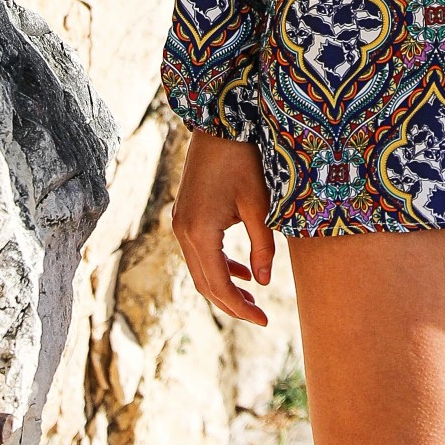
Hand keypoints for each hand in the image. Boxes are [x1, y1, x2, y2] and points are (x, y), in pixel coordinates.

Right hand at [172, 130, 274, 326]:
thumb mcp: (260, 205)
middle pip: (205, 283)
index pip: (218, 285)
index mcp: (200, 232)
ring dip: (224, 286)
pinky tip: (241, 272)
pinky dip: (218, 266)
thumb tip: (263, 281)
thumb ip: (262, 246)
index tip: (263, 321)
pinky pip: (199, 252)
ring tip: (252, 300)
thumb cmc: (244, 160)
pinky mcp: (185, 215)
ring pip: (200, 269)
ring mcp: (180, 223)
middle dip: (231, 303)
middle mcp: (183, 231)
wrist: (219, 123)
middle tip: (260, 317)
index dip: (240, 307)